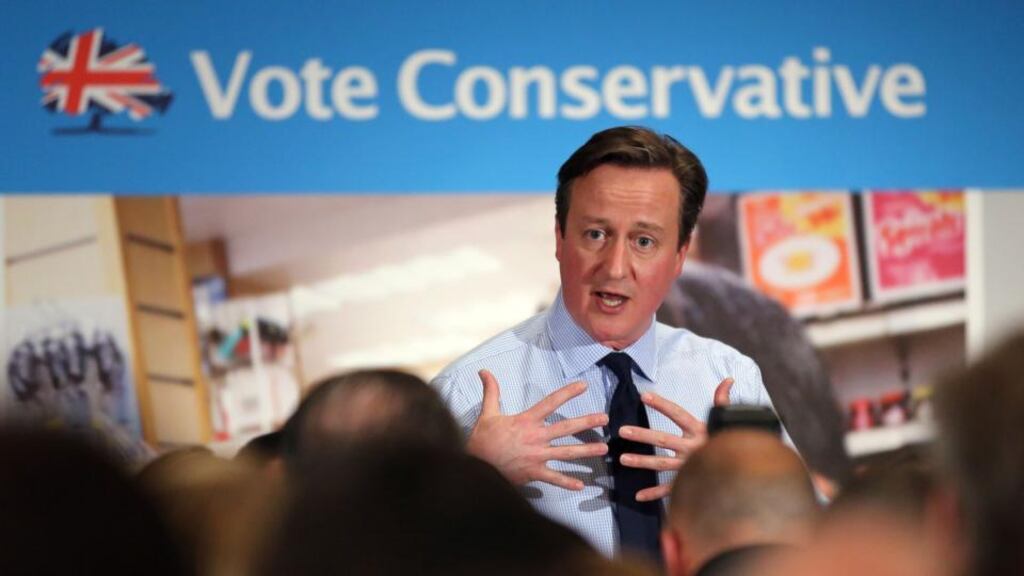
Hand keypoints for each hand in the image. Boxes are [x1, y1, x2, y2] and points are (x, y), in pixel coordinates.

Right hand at [466, 369, 608, 489]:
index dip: (568, 393)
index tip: (584, 386)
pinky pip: (553, 478)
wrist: (475, 465)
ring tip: (603, 448)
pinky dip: (567, 482)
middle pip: (566, 428)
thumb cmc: (482, 439)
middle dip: (587, 422)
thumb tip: (484, 370)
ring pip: (566, 452)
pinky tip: (580, 485)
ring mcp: (536, 456)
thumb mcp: (487, 413)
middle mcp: (536, 437)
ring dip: (586, 450)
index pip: (551, 403)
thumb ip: (491, 392)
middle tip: (605, 418)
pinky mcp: (533, 473)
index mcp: (527, 421)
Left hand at [618, 377, 733, 501]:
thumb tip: (728, 380)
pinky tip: (638, 496)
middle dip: (642, 435)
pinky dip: (654, 494)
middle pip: (663, 440)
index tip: (644, 396)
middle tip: (622, 430)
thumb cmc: (729, 444)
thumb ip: (722, 401)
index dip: (661, 404)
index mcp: (699, 431)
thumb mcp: (724, 423)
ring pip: (661, 464)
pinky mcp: (688, 483)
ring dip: (641, 462)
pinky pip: (669, 490)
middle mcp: (692, 448)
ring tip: (622, 459)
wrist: (743, 472)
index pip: (677, 414)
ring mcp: (688, 467)